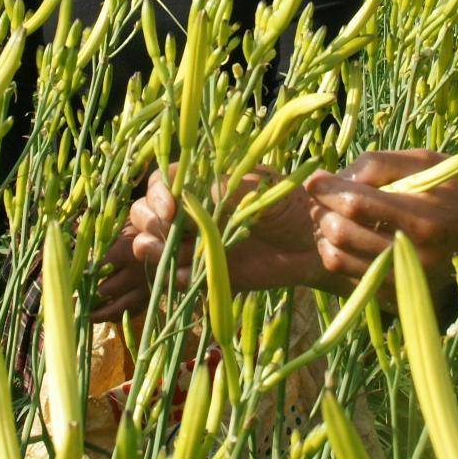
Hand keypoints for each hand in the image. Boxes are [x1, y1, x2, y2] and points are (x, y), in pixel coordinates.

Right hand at [100, 167, 333, 318]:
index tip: (171, 208)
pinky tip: (193, 275)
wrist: (313, 243)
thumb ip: (229, 190)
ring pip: (152, 245)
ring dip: (156, 250)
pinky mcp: (204, 273)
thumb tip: (195, 198)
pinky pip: (177, 276)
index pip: (161, 181)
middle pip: (144, 213)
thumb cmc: (289, 204)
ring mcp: (194, 244)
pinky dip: (178, 276)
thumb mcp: (262, 188)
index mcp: (201, 183)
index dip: (158, 193)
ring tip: (176, 254)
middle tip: (171, 231)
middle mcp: (189, 212)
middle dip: (151, 223)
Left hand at [307, 149, 457, 286]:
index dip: (327, 189)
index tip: (313, 178)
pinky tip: (344, 239)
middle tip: (321, 198)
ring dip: (324, 235)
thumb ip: (382, 164)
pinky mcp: (401, 295)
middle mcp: (415, 255)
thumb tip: (338, 176)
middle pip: (343, 233)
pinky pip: (352, 278)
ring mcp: (407, 281)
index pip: (358, 204)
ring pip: (340, 260)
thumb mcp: (428, 162)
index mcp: (424, 218)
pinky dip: (338, 257)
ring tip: (330, 216)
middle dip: (322, 212)